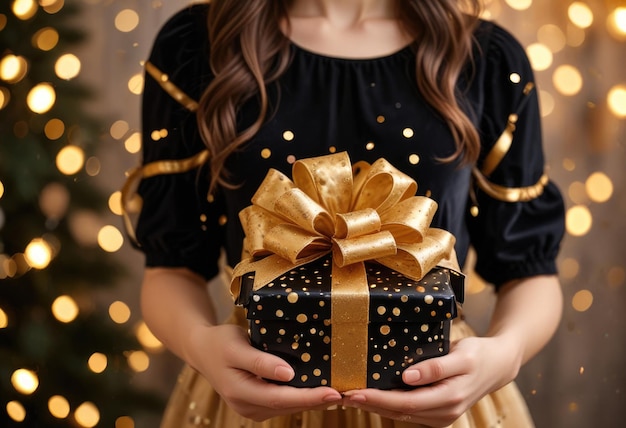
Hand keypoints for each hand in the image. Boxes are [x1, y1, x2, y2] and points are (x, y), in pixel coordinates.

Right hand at [188, 323, 342, 420]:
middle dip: (318, 401)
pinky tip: (320, 389)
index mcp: (241, 393)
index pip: (281, 398)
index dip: (309, 397)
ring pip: (287, 407)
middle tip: (348, 393)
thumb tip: (288, 375)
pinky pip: (283, 402)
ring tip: (341, 392)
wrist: (202, 350)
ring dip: (313, 401)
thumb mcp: (237, 346)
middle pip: (288, 406)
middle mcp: (247, 406)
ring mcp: (252, 408)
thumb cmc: (220, 343)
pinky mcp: (257, 403)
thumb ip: (261, 361)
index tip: (334, 393)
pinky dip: (302, 397)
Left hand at [342, 336, 520, 426]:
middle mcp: (444, 412)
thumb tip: (408, 377)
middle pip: (400, 411)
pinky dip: (389, 405)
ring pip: (402, 414)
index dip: (378, 399)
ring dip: (376, 406)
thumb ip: (436, 367)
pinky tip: (372, 396)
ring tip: (350, 396)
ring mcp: (441, 416)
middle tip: (343, 394)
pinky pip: (409, 412)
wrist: (497, 365)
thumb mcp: (461, 355)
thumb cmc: (478, 355)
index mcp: (449, 398)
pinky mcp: (438, 413)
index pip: (406, 402)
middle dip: (370, 404)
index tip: (355, 391)